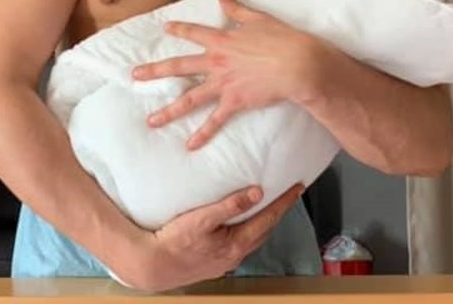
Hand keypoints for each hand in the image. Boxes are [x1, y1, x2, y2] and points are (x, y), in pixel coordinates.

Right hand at [110, 183, 304, 291]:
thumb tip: (257, 193)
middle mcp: (236, 255)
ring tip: (270, 205)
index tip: (297, 187)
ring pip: (254, 238)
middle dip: (278, 211)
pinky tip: (243, 224)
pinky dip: (250, 230)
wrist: (154, 265)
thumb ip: (230, 205)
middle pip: (265, 229)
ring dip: (264, 221)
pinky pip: (242, 243)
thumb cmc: (175, 241)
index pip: (268, 218)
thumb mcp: (202, 218)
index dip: (284, 202)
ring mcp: (227, 261)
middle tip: (289, 194)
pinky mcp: (217, 262)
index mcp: (237, 243)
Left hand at [131, 0, 327, 149]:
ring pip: (190, 99)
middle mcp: (217, 61)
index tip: (165, 28)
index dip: (179, 29)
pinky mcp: (235, 101)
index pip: (195, 33)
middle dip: (155, 71)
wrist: (298, 64)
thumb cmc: (283, 39)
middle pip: (179, 66)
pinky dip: (202, 134)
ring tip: (152, 121)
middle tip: (135, 76)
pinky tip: (189, 145)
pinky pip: (215, 121)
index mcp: (223, 40)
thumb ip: (237, 9)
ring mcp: (223, 83)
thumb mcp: (259, 19)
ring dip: (169, 111)